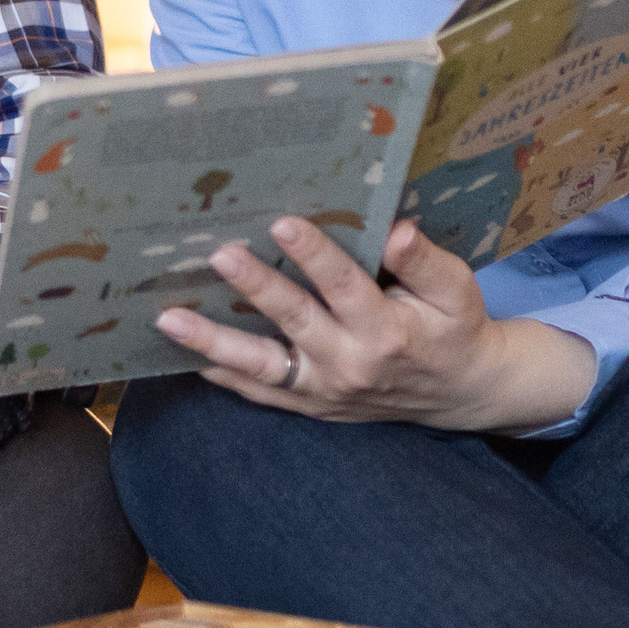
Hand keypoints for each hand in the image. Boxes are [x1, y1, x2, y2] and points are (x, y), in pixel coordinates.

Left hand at [151, 217, 596, 434]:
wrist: (459, 393)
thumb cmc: (454, 328)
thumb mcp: (456, 291)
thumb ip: (424, 261)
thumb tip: (395, 230)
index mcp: (387, 330)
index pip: (345, 287)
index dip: (314, 255)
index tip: (281, 223)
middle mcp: (350, 364)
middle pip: (295, 322)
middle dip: (255, 287)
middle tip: (218, 255)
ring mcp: (325, 390)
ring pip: (262, 366)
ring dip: (213, 343)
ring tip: (169, 320)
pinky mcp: (312, 404)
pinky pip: (261, 393)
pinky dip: (224, 376)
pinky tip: (186, 356)